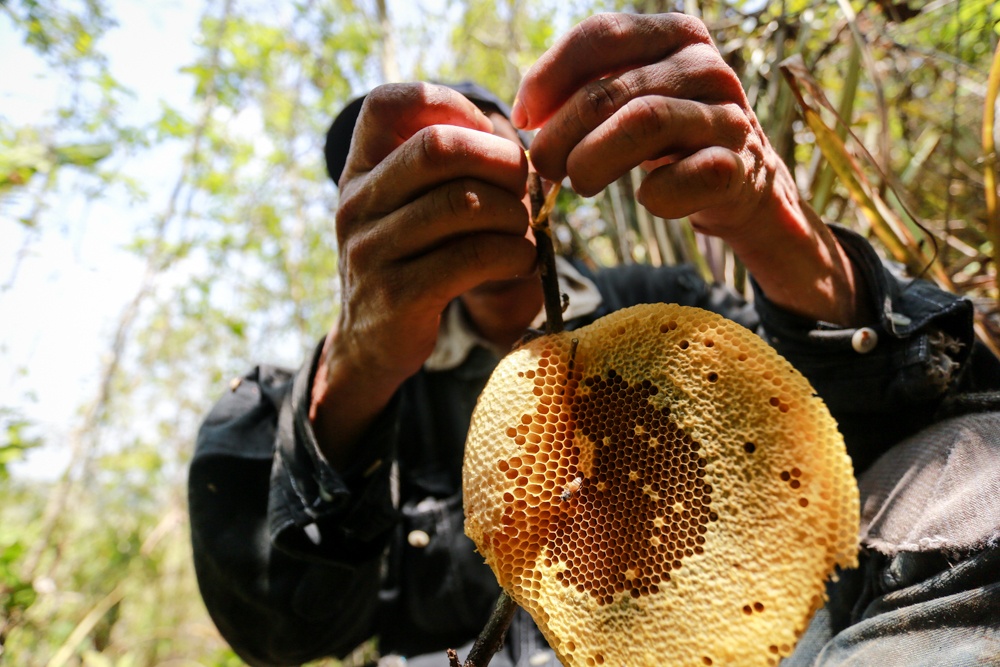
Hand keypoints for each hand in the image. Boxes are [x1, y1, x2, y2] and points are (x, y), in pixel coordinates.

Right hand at [313, 83, 535, 465]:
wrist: (371, 344)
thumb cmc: (411, 262)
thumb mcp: (409, 207)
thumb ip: (448, 170)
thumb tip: (520, 150)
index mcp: (360, 169)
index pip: (391, 105)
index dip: (451, 106)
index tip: (488, 136)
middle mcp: (357, 203)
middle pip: (438, 148)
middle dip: (500, 161)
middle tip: (526, 187)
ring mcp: (372, 250)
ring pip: (463, 204)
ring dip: (514, 214)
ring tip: (525, 231)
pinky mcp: (397, 296)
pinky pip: (471, 257)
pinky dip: (514, 254)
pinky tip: (522, 260)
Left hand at [514, 13, 869, 325]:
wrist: (744, 182)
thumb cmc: (672, 136)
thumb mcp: (634, 94)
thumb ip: (587, 87)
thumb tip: (525, 115)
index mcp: (676, 35)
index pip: (601, 35)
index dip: (549, 76)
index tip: (522, 117)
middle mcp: (707, 67)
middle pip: (610, 90)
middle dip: (560, 133)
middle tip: (542, 165)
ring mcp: (728, 117)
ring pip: (644, 123)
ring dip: (593, 160)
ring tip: (577, 182)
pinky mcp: (741, 168)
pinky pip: (686, 178)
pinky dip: (656, 195)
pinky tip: (647, 199)